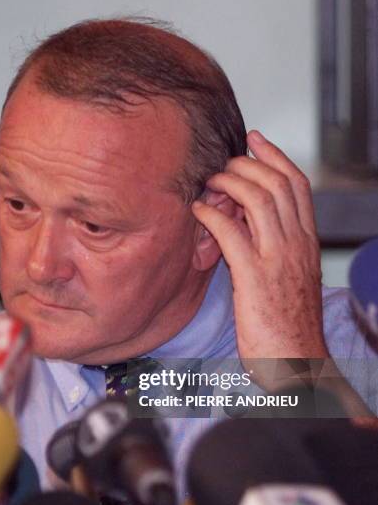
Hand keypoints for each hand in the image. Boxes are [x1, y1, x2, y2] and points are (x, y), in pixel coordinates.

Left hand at [192, 130, 328, 364]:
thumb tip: (246, 225)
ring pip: (258, 199)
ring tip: (209, 182)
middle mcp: (296, 244)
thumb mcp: (289, 279)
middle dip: (247, 163)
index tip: (254, 140)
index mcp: (307, 243)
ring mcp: (277, 259)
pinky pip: (231, 233)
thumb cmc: (288, 326)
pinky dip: (212, 215)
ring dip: (229, 183)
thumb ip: (274, 249)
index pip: (297, 186)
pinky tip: (198, 211)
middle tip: (223, 162)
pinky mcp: (255, 278)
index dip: (275, 157)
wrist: (298, 364)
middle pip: (277, 183)